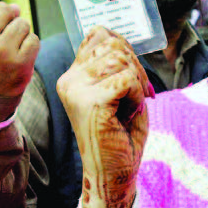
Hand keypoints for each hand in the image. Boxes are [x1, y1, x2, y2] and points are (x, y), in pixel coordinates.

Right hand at [0, 0, 39, 96]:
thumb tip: (14, 4)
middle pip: (8, 8)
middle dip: (9, 18)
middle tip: (0, 36)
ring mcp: (1, 52)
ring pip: (23, 23)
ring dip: (20, 31)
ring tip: (7, 47)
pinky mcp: (20, 63)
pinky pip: (34, 39)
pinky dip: (30, 44)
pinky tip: (18, 55)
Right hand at [56, 27, 153, 207]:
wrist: (114, 173)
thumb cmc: (121, 134)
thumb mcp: (119, 90)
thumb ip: (115, 62)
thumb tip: (116, 35)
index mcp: (74, 75)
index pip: (100, 34)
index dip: (126, 50)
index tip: (131, 78)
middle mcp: (69, 79)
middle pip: (114, 44)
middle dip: (136, 67)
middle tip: (135, 96)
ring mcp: (76, 90)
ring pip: (121, 58)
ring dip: (137, 83)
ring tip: (129, 106)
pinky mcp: (90, 102)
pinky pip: (127, 79)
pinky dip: (138, 96)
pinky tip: (127, 114)